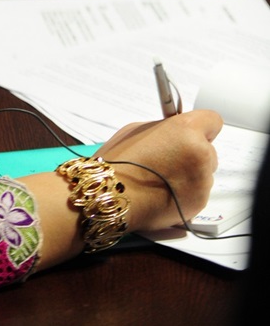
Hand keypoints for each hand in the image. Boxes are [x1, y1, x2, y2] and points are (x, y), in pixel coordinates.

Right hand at [24, 108, 221, 270]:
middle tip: (169, 158)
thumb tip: (175, 132)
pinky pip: (197, 193)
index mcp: (187, 130)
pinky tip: (162, 192)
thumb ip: (165, 129)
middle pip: (208, 150)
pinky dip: (185, 193)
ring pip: (204, 174)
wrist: (112, 195)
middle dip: (193, 153)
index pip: (213, 120)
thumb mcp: (139, 129)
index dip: (201, 126)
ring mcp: (202, 182)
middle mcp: (201, 155)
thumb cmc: (120, 160)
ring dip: (189, 174)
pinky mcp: (199, 205)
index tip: (193, 131)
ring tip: (162, 179)